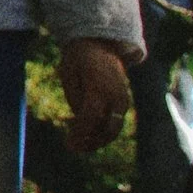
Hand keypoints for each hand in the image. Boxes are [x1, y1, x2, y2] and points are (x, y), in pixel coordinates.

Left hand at [59, 36, 132, 153]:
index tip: (68, 145)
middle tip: (74, 148)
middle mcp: (116, 96)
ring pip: (114, 128)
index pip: (90, 118)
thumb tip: (80, 121)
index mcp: (100, 87)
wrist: (100, 44)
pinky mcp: (124, 102)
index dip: (80, 134)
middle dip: (92, 143)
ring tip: (79, 145)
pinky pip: (115, 121)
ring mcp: (123, 100)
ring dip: (98, 140)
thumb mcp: (68, 75)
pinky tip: (86, 134)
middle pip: (108, 129)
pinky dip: (103, 131)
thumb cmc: (78, 60)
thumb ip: (75, 99)